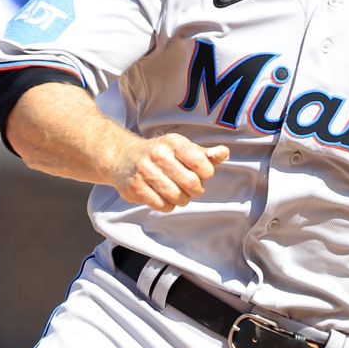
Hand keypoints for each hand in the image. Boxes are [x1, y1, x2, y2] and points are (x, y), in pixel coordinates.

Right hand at [112, 133, 228, 211]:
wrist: (123, 158)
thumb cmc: (161, 155)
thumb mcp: (183, 149)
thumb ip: (206, 154)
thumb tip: (225, 153)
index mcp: (173, 142)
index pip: (202, 163)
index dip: (206, 173)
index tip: (200, 173)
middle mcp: (158, 154)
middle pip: (191, 183)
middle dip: (195, 190)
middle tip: (190, 187)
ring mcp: (144, 171)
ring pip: (177, 197)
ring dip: (182, 199)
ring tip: (176, 192)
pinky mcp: (135, 187)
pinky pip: (162, 206)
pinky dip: (167, 205)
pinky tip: (163, 196)